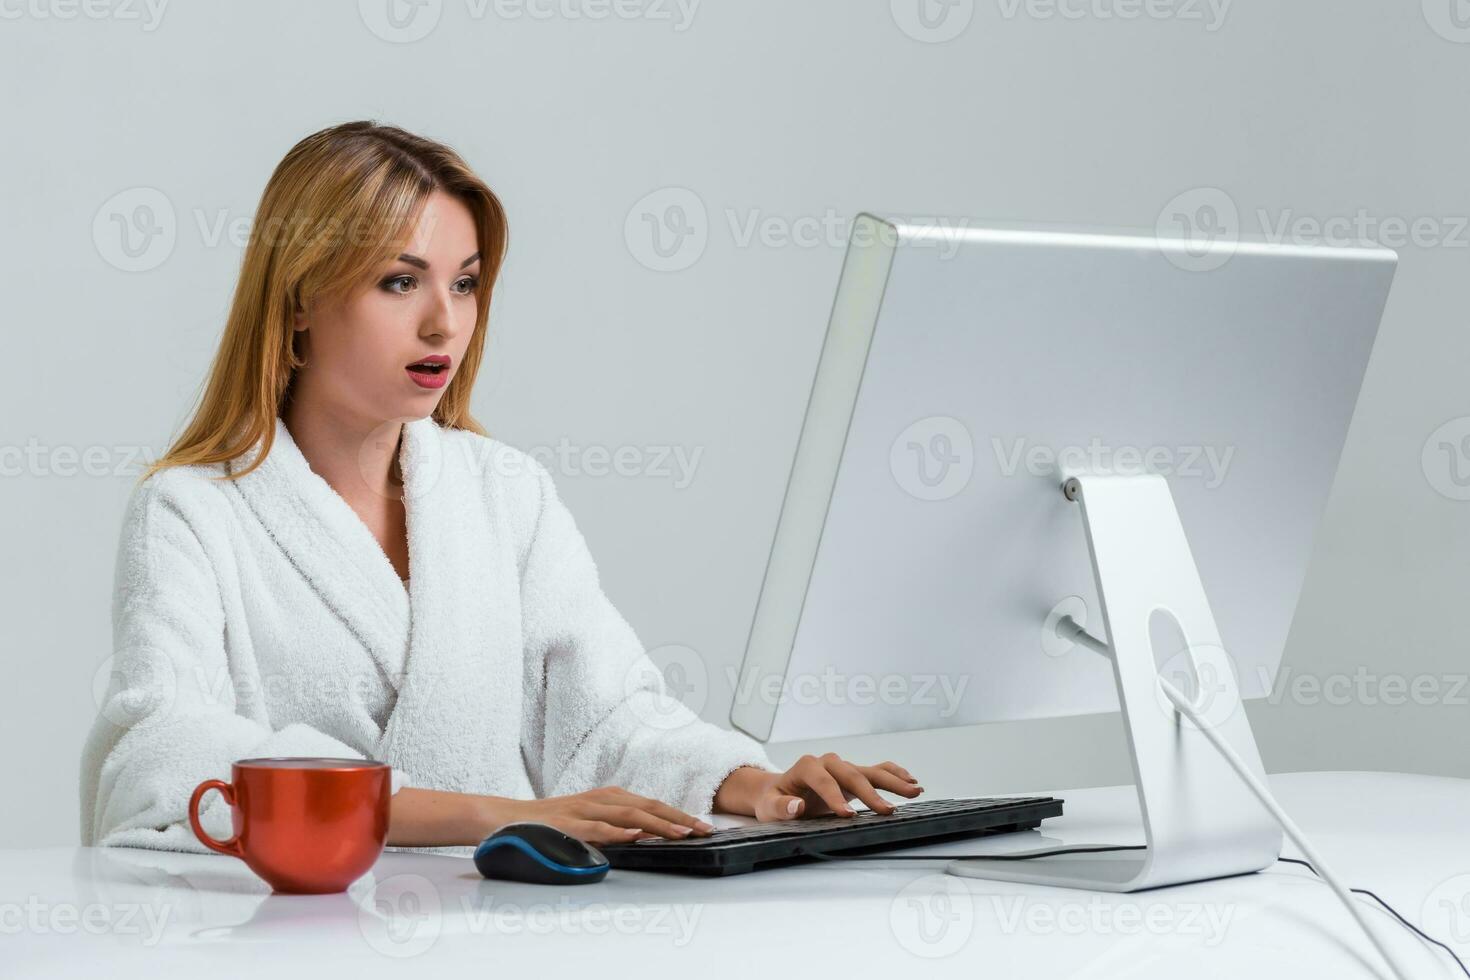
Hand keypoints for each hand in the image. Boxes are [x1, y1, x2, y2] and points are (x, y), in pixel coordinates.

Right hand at [503, 786, 714, 846]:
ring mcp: (584, 810)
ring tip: (682, 832)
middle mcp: (600, 799)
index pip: (651, 805)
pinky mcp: (568, 824)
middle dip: (679, 817)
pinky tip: (636, 834)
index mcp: (608, 798)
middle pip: (648, 805)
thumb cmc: (549, 822)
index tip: (703, 826)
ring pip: (629, 814)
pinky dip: (619, 830)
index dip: (678, 814)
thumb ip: (615, 826)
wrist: (504, 818)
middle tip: (705, 830)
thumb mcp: (588, 821)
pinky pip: (597, 828)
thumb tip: (646, 837)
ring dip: (658, 823)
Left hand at [746, 754, 923, 821]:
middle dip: (871, 793)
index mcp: (807, 767)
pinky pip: (876, 770)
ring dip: (893, 781)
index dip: (835, 798)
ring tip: (915, 789)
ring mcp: (842, 767)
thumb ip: (781, 807)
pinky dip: (894, 774)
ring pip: (870, 771)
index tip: (847, 815)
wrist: (777, 792)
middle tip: (888, 810)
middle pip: (852, 775)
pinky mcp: (852, 774)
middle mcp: (827, 762)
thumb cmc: (773, 801)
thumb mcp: (769, 807)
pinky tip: (910, 781)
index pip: (824, 782)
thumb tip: (796, 806)